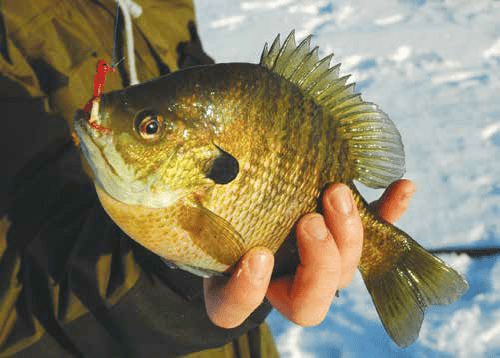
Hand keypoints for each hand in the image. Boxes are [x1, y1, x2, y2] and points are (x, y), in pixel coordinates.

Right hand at [203, 179, 414, 327]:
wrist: (244, 216)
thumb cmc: (218, 223)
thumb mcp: (203, 220)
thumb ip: (198, 210)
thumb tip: (192, 171)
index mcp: (240, 289)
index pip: (237, 308)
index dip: (249, 290)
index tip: (257, 256)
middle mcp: (285, 287)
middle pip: (311, 300)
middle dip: (319, 260)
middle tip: (310, 221)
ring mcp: (319, 267)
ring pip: (346, 271)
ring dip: (349, 233)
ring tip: (338, 193)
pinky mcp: (343, 242)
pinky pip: (376, 237)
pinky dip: (389, 214)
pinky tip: (403, 187)